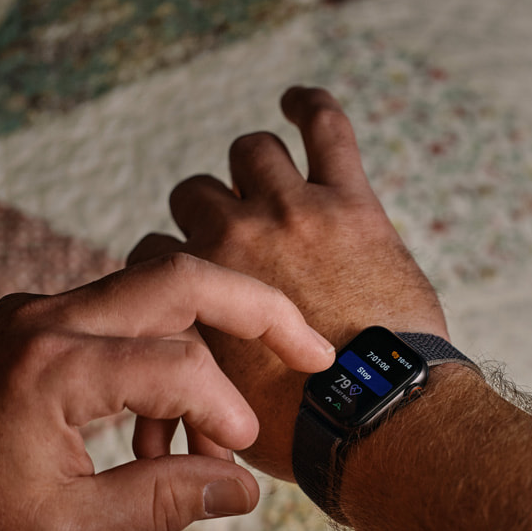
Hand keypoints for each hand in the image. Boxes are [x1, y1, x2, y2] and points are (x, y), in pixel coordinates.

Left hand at [0, 254, 332, 530]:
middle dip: (258, 309)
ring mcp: (38, 312)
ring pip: (155, 295)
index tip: (238, 457)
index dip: (224, 411)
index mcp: (53, 370)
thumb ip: (163, 502)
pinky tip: (154, 431)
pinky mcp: (35, 322)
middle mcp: (47, 320)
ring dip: (200, 350)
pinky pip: (119, 319)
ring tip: (204, 438)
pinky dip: (158, 360)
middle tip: (310, 346)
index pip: (178, 366)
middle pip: (181, 278)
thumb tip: (242, 489)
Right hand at [128, 87, 448, 479]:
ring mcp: (290, 211)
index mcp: (193, 286)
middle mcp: (230, 235)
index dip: (175, 268)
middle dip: (208, 216)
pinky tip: (300, 101)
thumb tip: (161, 406)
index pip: (154, 252)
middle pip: (195, 195)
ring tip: (267, 184)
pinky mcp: (348, 203)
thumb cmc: (300, 429)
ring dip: (253, 168)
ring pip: (251, 151)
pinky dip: (311, 106)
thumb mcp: (213, 410)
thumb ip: (184, 379)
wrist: (376, 419)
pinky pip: (326, 129)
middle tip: (237, 242)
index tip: (196, 286)